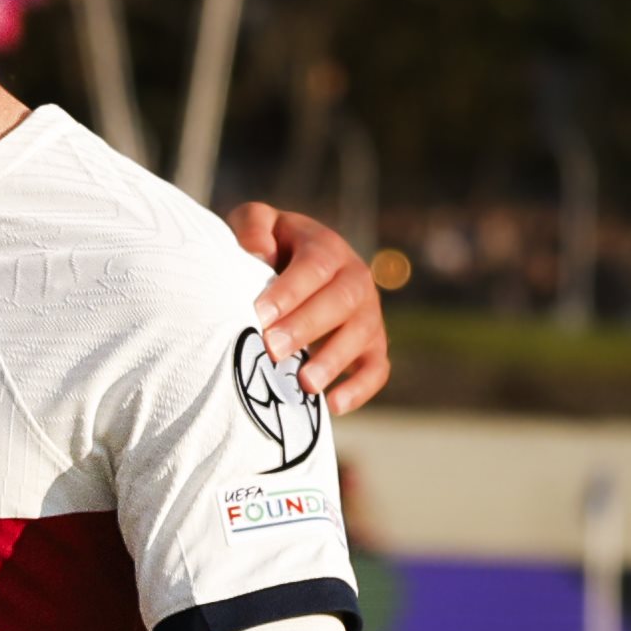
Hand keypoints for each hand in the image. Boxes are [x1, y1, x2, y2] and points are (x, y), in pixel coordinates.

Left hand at [228, 198, 393, 414]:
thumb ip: (253, 226)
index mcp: (326, 247)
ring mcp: (368, 313)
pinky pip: (377, 369)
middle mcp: (355, 277)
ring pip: (364, 335)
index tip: (259, 315)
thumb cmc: (269, 247)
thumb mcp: (258, 223)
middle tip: (273, 348)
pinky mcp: (373, 346)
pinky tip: (332, 406)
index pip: (315, 265)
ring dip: (335, 360)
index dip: (290, 291)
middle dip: (308, 326)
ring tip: (304, 383)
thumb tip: (257, 252)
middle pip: (343, 300)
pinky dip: (360, 389)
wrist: (294, 265)